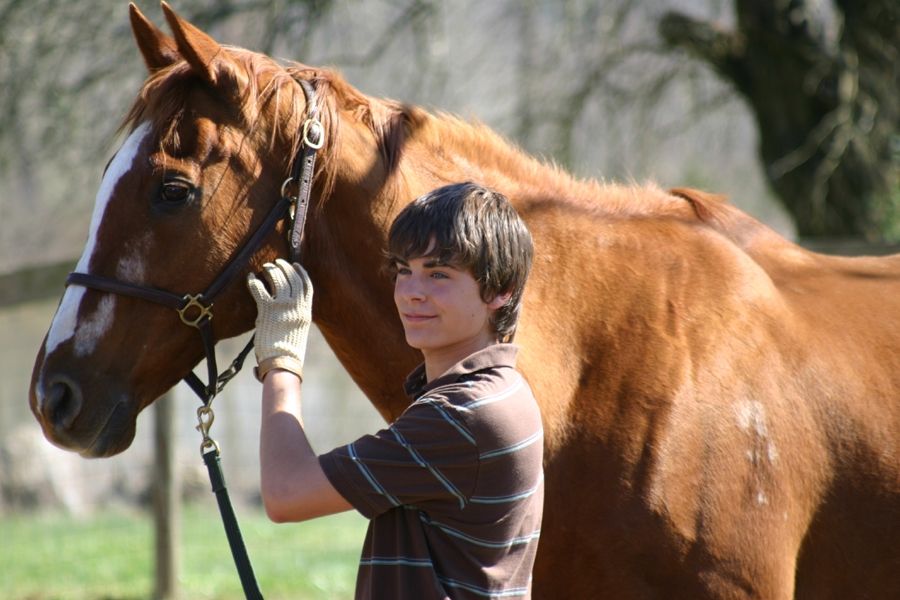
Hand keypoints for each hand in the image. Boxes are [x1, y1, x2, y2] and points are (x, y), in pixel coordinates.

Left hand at [246, 259, 312, 380]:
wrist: (282, 363)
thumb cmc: (288, 354)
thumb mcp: (298, 332)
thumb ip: (294, 319)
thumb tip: (285, 314)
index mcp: (306, 312)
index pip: (307, 286)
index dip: (301, 273)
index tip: (295, 265)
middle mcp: (297, 307)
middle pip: (293, 279)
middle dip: (285, 267)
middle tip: (277, 263)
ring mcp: (283, 307)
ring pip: (279, 280)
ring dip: (272, 271)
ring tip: (266, 267)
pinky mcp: (268, 310)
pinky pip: (260, 289)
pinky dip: (254, 281)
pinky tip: (251, 278)